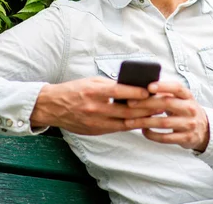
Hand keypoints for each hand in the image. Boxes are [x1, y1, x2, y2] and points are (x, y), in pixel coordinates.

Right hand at [30, 77, 162, 134]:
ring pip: (124, 122)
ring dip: (142, 119)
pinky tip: (141, 121)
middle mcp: (95, 108)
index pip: (119, 92)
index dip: (136, 92)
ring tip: (156, 115)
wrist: (52, 107)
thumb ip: (111, 85)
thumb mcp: (92, 82)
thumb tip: (134, 87)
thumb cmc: (74, 90)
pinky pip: (117, 128)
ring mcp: (95, 122)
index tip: (150, 91)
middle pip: (126, 110)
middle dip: (145, 108)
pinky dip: (130, 125)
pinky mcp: (96, 131)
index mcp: (94, 91)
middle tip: (160, 104)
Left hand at [124, 81, 209, 151]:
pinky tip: (144, 131)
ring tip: (130, 121)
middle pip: (167, 103)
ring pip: (164, 122)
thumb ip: (166, 93)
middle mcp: (190, 109)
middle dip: (146, 103)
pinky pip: (165, 138)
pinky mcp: (186, 138)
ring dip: (145, 122)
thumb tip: (142, 87)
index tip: (148, 87)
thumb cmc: (185, 110)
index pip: (176, 87)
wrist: (204, 129)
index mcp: (188, 96)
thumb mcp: (181, 99)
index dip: (163, 86)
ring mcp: (189, 124)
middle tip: (130, 103)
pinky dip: (152, 135)